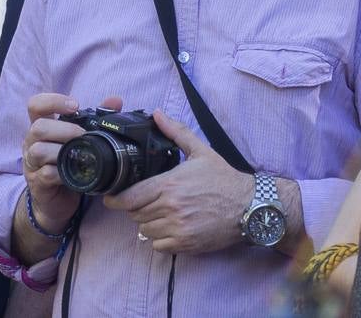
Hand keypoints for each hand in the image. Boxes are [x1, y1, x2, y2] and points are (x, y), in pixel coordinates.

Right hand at [20, 92, 121, 233]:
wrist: (57, 200)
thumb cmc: (68, 164)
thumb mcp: (79, 140)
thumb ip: (96, 118)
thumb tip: (116, 100)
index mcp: (41, 127)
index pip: (36, 105)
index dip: (53, 101)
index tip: (76, 105)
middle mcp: (31, 143)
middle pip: (38, 127)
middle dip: (65, 129)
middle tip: (83, 135)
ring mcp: (32, 163)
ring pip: (39, 150)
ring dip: (63, 151)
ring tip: (81, 154)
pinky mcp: (37, 183)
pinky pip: (47, 173)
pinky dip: (63, 172)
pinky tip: (76, 173)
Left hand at [104, 111, 251, 254]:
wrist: (249, 206)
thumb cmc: (224, 178)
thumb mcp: (201, 151)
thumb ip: (176, 132)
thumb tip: (157, 114)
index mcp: (170, 184)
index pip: (130, 197)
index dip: (116, 199)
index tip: (111, 198)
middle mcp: (171, 207)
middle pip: (135, 214)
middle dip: (136, 208)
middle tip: (145, 202)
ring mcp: (178, 228)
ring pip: (145, 231)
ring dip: (148, 223)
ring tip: (160, 214)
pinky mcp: (186, 244)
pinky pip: (158, 246)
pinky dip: (159, 239)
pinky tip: (169, 228)